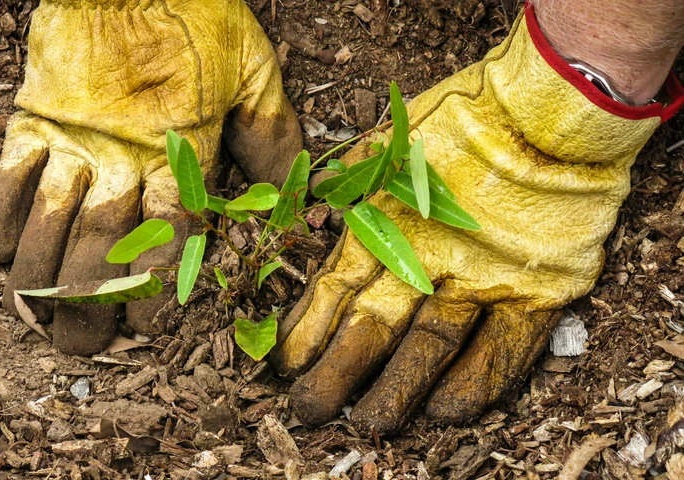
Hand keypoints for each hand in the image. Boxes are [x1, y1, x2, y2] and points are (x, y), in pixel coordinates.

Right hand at [0, 0, 300, 354]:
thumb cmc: (197, 18)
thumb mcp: (254, 73)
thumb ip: (273, 138)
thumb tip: (296, 196)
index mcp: (180, 156)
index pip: (169, 243)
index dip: (156, 294)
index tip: (148, 326)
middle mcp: (121, 160)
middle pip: (100, 252)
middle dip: (89, 309)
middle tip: (83, 346)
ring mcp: (70, 142)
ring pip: (47, 229)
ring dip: (38, 282)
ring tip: (38, 314)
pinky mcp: (30, 120)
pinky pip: (3, 182)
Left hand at [272, 5, 681, 433]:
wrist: (550, 110)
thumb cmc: (462, 119)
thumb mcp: (386, 141)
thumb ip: (347, 181)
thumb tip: (306, 210)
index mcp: (384, 220)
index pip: (332, 290)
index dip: (306, 333)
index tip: (286, 367)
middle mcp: (428, 257)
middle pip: (371, 330)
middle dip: (335, 376)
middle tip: (310, 412)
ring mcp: (483, 278)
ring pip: (429, 351)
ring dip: (396, 394)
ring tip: (369, 425)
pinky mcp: (536, 291)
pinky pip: (503, 354)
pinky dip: (475, 388)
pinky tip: (446, 414)